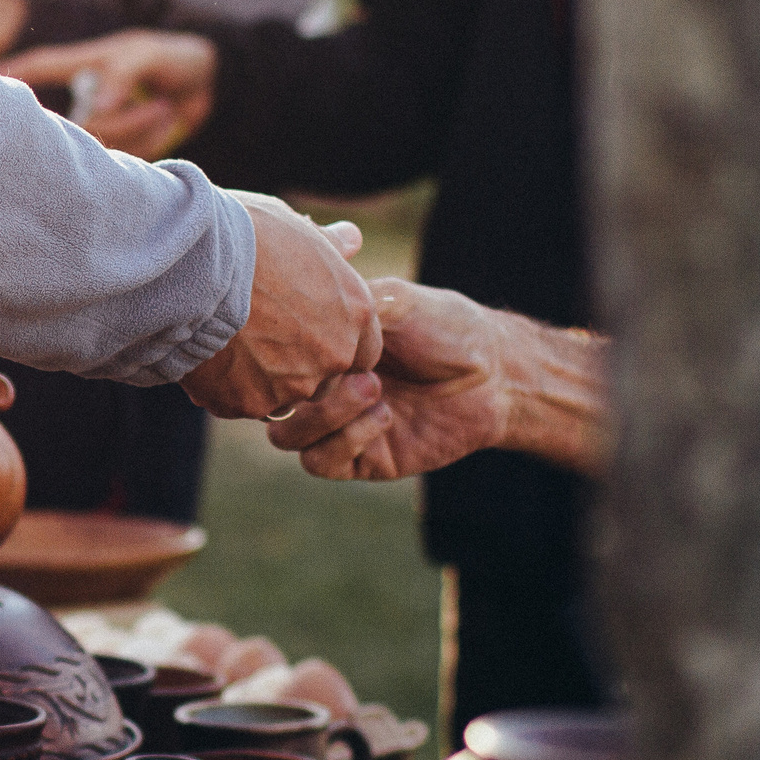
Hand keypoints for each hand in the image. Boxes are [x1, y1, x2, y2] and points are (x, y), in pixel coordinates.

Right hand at [0, 30, 217, 158]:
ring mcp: (101, 125)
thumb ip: (124, 74)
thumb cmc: (174, 58)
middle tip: (160, 104)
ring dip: (146, 128)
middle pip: (81, 126)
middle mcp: (86, 99)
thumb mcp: (151, 55)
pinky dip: (154, 140)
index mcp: (83, 67)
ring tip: (166, 106)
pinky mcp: (119, 148)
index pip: (38, 69)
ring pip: (107, 145)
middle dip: (126, 122)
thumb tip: (98, 105)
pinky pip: (127, 158)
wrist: (207, 84)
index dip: (9, 76)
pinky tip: (166, 120)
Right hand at [179, 195, 378, 418]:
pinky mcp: (250, 403)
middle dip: (300, 366)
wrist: (194, 263)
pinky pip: (240, 402)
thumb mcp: (299, 230)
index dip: (332, 342)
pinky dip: (226, 387)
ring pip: (282, 395)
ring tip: (230, 343)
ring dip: (262, 378)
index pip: (363, 353)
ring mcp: (293, 385)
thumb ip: (330, 246)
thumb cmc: (248, 235)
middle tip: (262, 335)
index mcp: (356, 314)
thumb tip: (351, 239)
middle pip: (324, 380)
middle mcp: (333, 356)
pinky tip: (208, 356)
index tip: (304, 329)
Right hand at [265, 280, 513, 477]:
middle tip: (344, 365)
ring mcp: (336, 425)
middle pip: (265, 400)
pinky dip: (347, 438)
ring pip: (286, 436)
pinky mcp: (359, 458)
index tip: (300, 333)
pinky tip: (385, 415)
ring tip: (372, 388)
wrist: (494, 374)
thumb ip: (346, 300)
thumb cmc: (446, 329)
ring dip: (323, 414)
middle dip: (293, 384)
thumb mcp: (394, 301)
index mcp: (316, 349)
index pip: (267, 356)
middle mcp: (318, 387)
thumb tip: (302, 297)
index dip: (271, 350)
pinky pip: (321, 461)